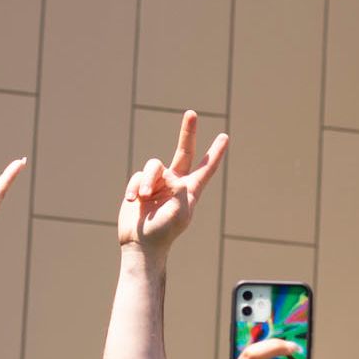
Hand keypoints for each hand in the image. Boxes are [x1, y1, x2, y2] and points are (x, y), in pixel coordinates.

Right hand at [118, 111, 226, 255]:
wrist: (141, 243)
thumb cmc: (164, 232)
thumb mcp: (179, 213)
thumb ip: (181, 192)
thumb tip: (172, 178)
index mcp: (189, 190)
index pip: (205, 169)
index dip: (215, 154)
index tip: (224, 137)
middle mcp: (175, 183)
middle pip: (183, 152)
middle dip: (187, 133)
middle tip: (192, 114)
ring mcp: (158, 184)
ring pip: (153, 166)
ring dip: (148, 181)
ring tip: (144, 197)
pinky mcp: (140, 186)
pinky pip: (138, 177)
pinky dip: (135, 188)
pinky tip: (134, 202)